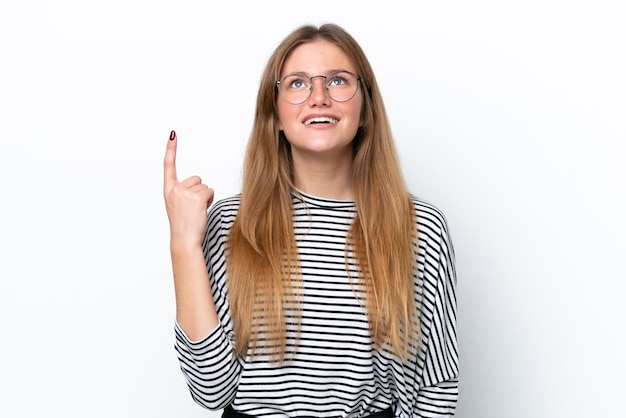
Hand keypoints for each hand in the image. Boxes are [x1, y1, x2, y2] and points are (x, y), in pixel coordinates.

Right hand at [163, 131, 214, 248]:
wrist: (184, 240)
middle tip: (193, 208)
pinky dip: (210, 201)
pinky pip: (210, 191)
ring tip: (197, 211)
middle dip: (199, 191)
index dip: (171, 149)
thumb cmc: (184, 226)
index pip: (168, 166)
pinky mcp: (196, 197)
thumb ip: (184, 193)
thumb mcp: (179, 206)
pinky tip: (202, 211)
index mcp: (168, 190)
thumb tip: (200, 187)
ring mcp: (184, 192)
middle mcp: (174, 189)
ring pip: (205, 186)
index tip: (172, 134)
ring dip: (205, 198)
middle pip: (196, 178)